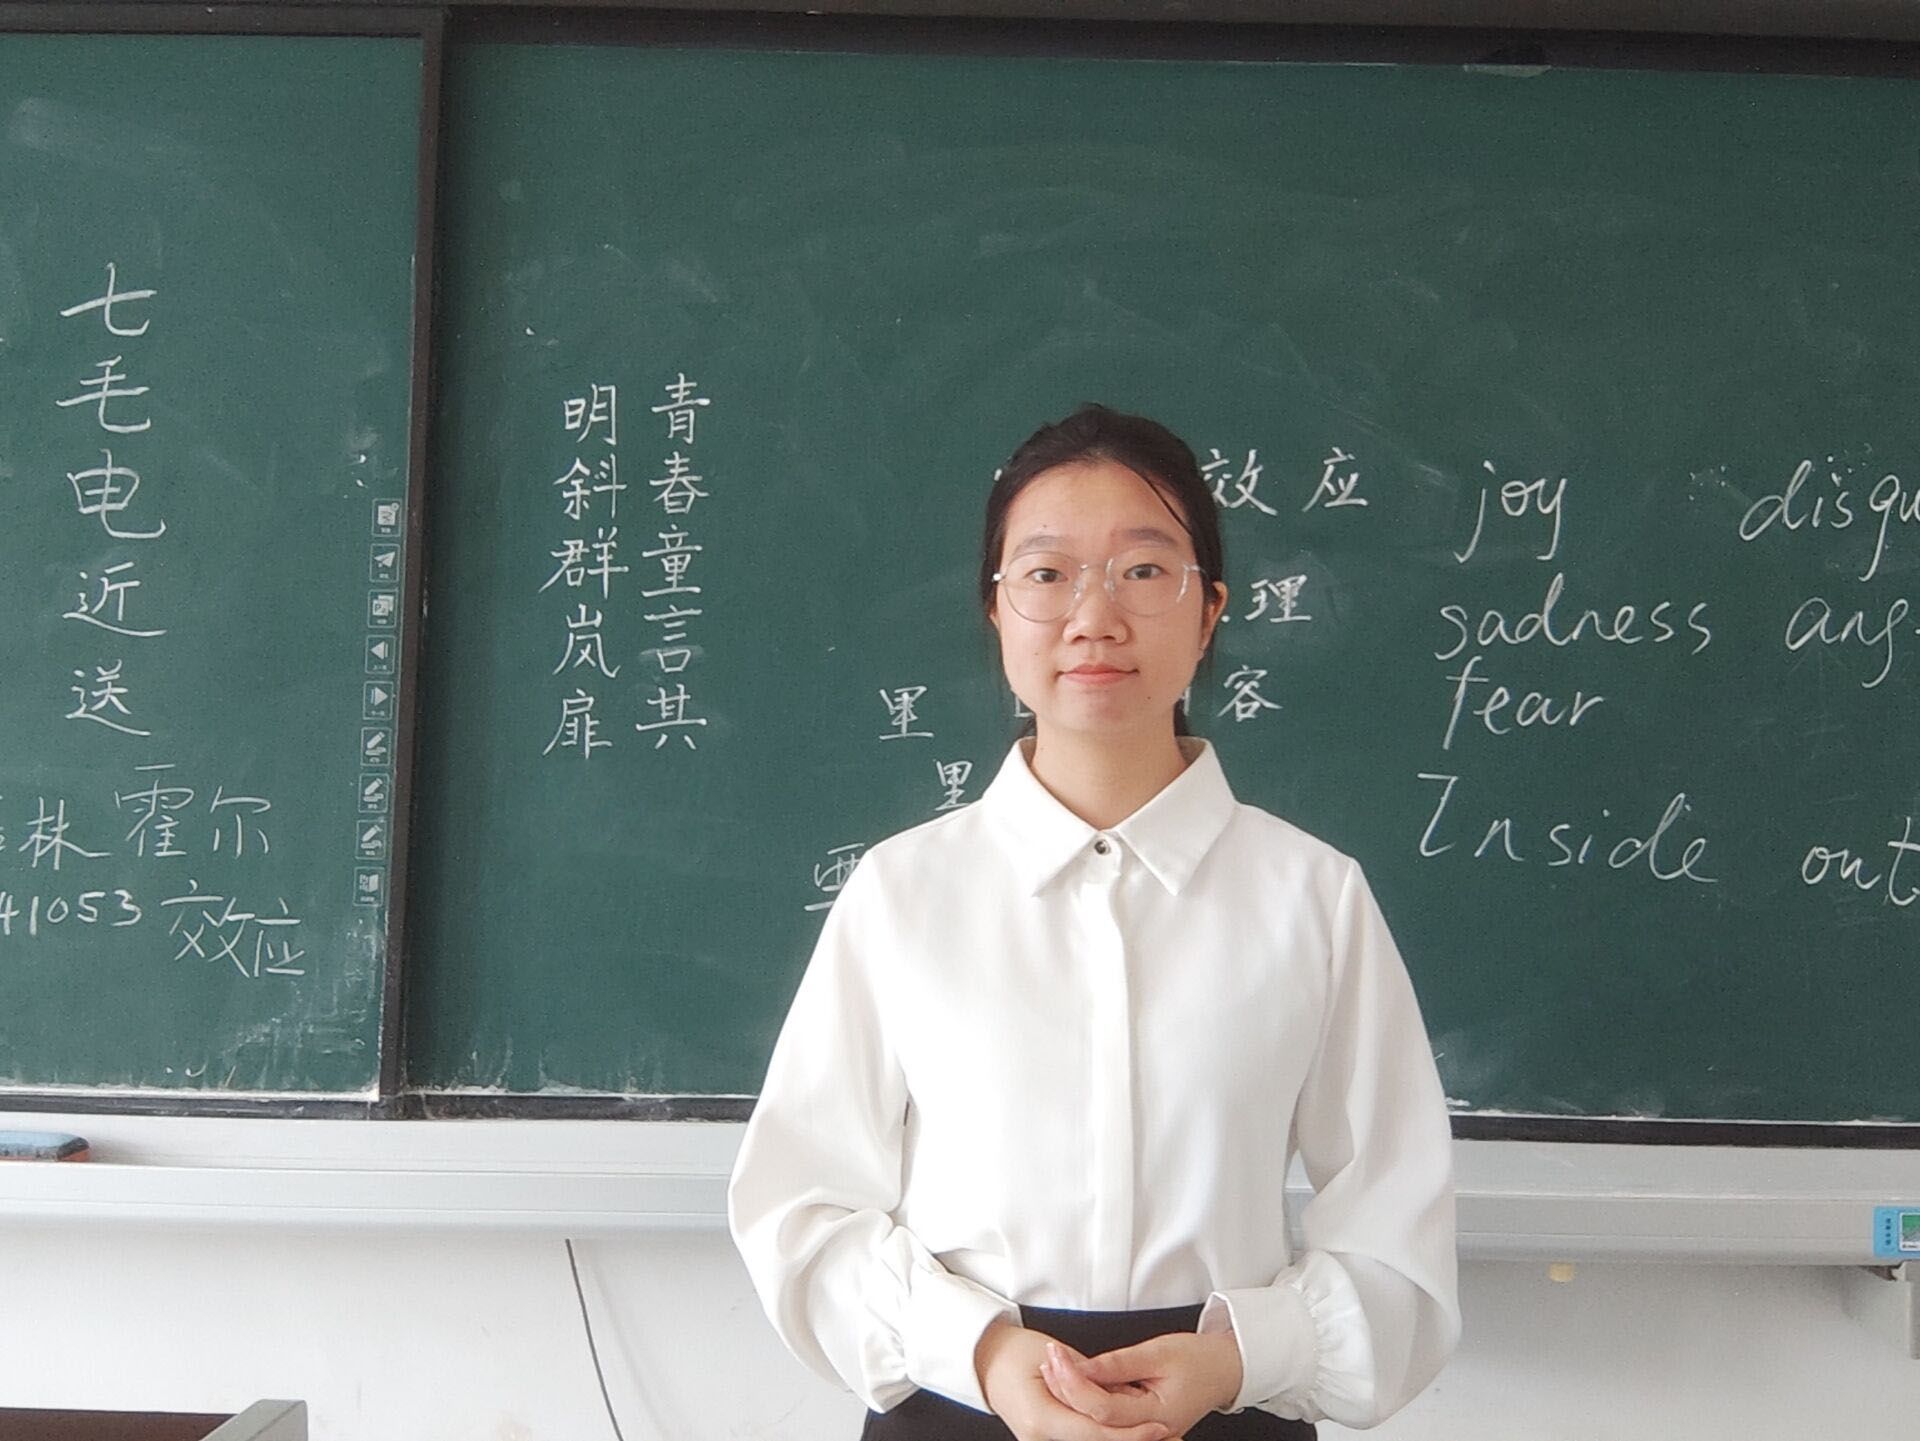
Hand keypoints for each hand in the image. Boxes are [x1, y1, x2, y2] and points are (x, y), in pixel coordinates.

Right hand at [975, 1320, 1173, 1440]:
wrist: (985, 1361)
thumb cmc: (1013, 1352)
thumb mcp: (1053, 1356)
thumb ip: (1089, 1377)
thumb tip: (1123, 1392)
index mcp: (1041, 1419)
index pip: (1096, 1432)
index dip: (1131, 1433)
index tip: (1160, 1428)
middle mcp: (1039, 1440)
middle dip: (1132, 1440)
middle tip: (1171, 1437)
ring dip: (1121, 1438)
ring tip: (1158, 1433)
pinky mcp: (1046, 1440)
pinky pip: (1081, 1440)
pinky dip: (1104, 1435)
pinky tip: (1129, 1430)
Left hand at [1040, 1330, 1244, 1440]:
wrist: (1225, 1369)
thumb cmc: (1199, 1359)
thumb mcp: (1158, 1353)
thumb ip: (1118, 1364)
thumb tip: (1081, 1368)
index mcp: (1156, 1417)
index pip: (1103, 1410)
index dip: (1075, 1384)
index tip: (1057, 1357)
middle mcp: (1147, 1430)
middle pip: (1094, 1419)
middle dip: (1067, 1390)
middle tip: (1048, 1360)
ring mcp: (1142, 1428)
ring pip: (1097, 1418)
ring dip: (1073, 1393)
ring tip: (1054, 1364)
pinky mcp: (1137, 1420)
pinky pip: (1107, 1413)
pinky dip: (1088, 1395)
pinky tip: (1072, 1376)